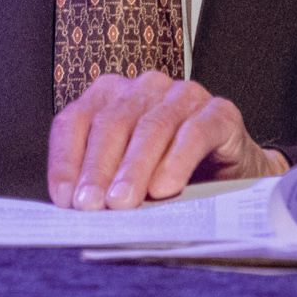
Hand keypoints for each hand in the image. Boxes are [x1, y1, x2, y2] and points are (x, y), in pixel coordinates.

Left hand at [47, 72, 285, 209]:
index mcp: (110, 96)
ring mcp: (183, 95)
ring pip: (151, 128)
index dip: (66, 161)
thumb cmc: (171, 174)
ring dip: (133, 169)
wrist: (233, 177)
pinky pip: (194, 133)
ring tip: (122, 202)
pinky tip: (165, 188)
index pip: (75, 122)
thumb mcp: (128, 177)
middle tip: (90, 205)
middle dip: (98, 168)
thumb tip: (74, 208)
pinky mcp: (219, 113)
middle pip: (111, 124)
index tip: (64, 199)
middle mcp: (144, 88)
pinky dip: (176, 161)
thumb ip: (101, 182)